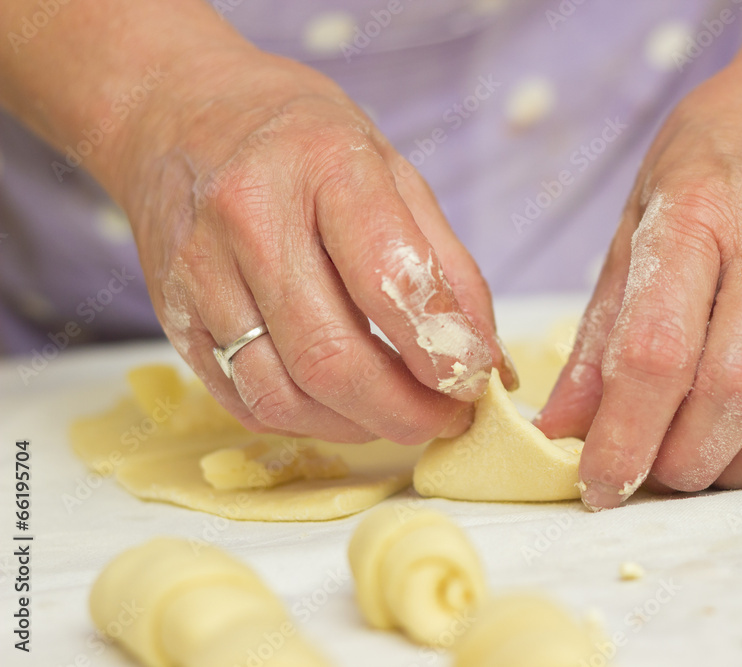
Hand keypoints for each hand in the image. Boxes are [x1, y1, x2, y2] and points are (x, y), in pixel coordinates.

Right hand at [116, 48, 515, 443]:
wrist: (179, 115)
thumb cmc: (300, 142)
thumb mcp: (393, 171)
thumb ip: (447, 264)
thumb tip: (486, 358)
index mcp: (323, 166)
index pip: (388, 278)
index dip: (440, 350)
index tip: (474, 380)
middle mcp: (249, 218)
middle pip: (331, 355)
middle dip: (404, 411)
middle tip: (445, 419)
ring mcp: (199, 273)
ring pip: (282, 394)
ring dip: (356, 426)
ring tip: (397, 415)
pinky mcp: (173, 318)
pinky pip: (243, 401)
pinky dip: (305, 422)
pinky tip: (340, 407)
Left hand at [536, 64, 741, 508]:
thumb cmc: (716, 159)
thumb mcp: (635, 220)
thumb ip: (602, 329)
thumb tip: (564, 424)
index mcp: (700, 214)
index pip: (657, 352)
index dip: (622, 437)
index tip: (598, 483)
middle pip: (735, 393)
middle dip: (680, 462)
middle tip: (648, 472)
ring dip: (738, 467)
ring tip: (698, 461)